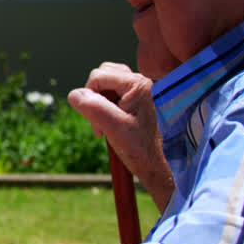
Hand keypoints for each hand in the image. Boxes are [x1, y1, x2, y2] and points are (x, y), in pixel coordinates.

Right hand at [67, 62, 173, 210]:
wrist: (168, 168)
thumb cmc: (145, 151)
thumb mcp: (115, 129)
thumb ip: (94, 108)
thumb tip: (75, 94)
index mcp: (139, 85)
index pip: (98, 76)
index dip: (88, 96)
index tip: (96, 122)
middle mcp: (145, 83)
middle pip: (105, 75)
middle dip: (96, 96)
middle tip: (101, 121)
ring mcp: (146, 92)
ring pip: (112, 83)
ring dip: (103, 100)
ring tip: (108, 123)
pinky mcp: (146, 102)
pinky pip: (121, 93)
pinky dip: (112, 105)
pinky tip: (116, 124)